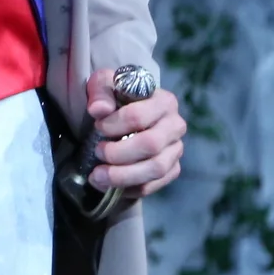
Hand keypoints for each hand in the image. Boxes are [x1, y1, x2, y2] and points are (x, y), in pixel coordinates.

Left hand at [87, 68, 187, 199]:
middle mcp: (175, 125)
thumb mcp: (103, 86)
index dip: (114, 125)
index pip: (138, 116)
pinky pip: (155, 185)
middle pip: (151, 144)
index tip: (97, 126)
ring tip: (98, 176)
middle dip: (118, 153)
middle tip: (97, 151)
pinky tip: (111, 185)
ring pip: (156, 168)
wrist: (123, 117)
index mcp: (163, 101)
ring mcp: (176, 149)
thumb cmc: (114, 99)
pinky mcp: (172, 169)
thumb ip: (100, 93)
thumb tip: (99, 109)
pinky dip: (131, 188)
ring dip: (123, 175)